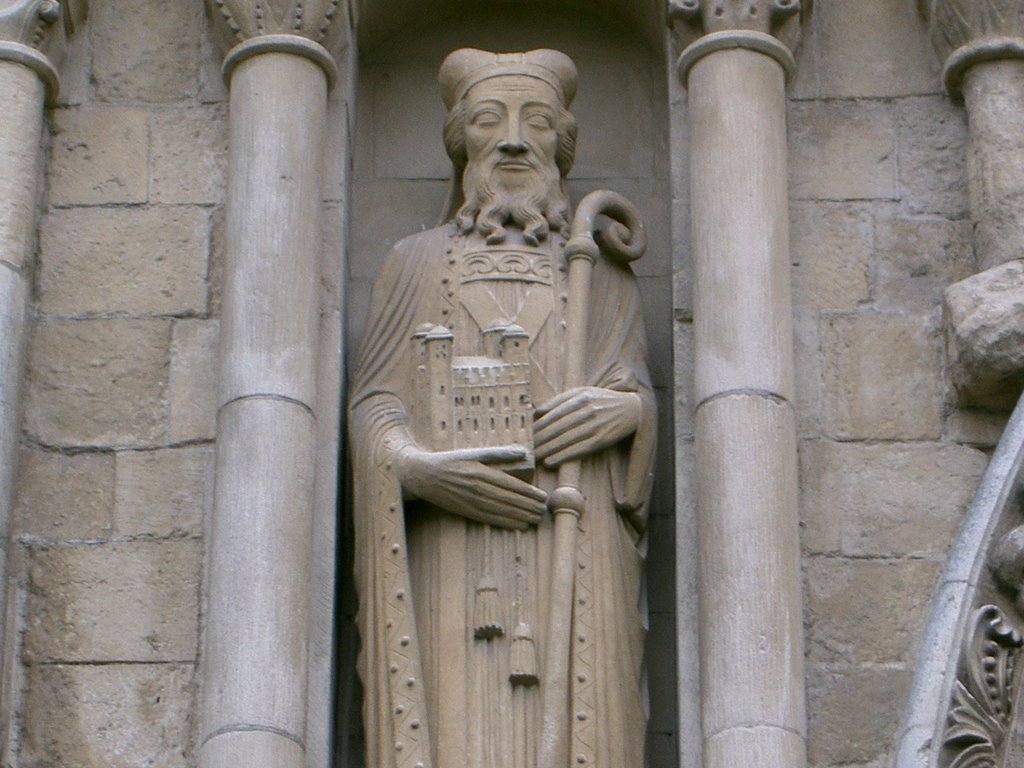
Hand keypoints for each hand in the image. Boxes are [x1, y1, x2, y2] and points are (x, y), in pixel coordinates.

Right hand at [396, 445, 546, 529]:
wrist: (423, 476)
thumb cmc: (451, 461)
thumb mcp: (473, 452)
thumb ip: (499, 453)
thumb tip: (523, 452)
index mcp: (481, 472)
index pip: (511, 484)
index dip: (529, 492)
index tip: (543, 496)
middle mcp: (478, 489)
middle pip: (509, 499)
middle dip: (528, 506)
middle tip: (544, 511)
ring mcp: (471, 502)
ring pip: (501, 511)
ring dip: (521, 516)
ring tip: (536, 519)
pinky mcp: (466, 511)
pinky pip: (490, 519)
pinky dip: (506, 523)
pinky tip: (518, 525)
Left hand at [533, 387, 640, 467]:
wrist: (632, 408)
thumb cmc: (602, 400)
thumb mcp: (583, 392)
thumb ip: (559, 400)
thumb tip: (537, 412)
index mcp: (580, 397)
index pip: (554, 414)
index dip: (538, 426)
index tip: (526, 435)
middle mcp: (587, 410)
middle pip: (558, 428)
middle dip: (540, 440)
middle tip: (525, 450)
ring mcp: (596, 425)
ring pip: (566, 440)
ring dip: (548, 450)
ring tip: (534, 458)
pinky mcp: (602, 439)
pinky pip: (579, 450)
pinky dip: (563, 456)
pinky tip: (551, 461)